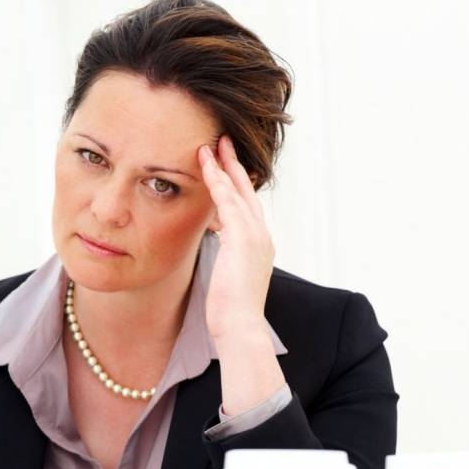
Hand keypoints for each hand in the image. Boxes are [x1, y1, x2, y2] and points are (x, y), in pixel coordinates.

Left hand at [198, 135, 276, 343]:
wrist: (240, 327)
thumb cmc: (231, 311)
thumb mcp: (228, 278)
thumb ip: (226, 259)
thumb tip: (218, 254)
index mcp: (258, 245)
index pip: (247, 206)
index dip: (237, 184)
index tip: (225, 165)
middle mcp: (261, 236)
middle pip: (246, 192)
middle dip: (234, 165)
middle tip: (223, 141)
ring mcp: (254, 236)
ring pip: (237, 192)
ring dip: (223, 167)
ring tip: (211, 146)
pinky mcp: (243, 240)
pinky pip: (228, 204)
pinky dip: (218, 184)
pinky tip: (207, 168)